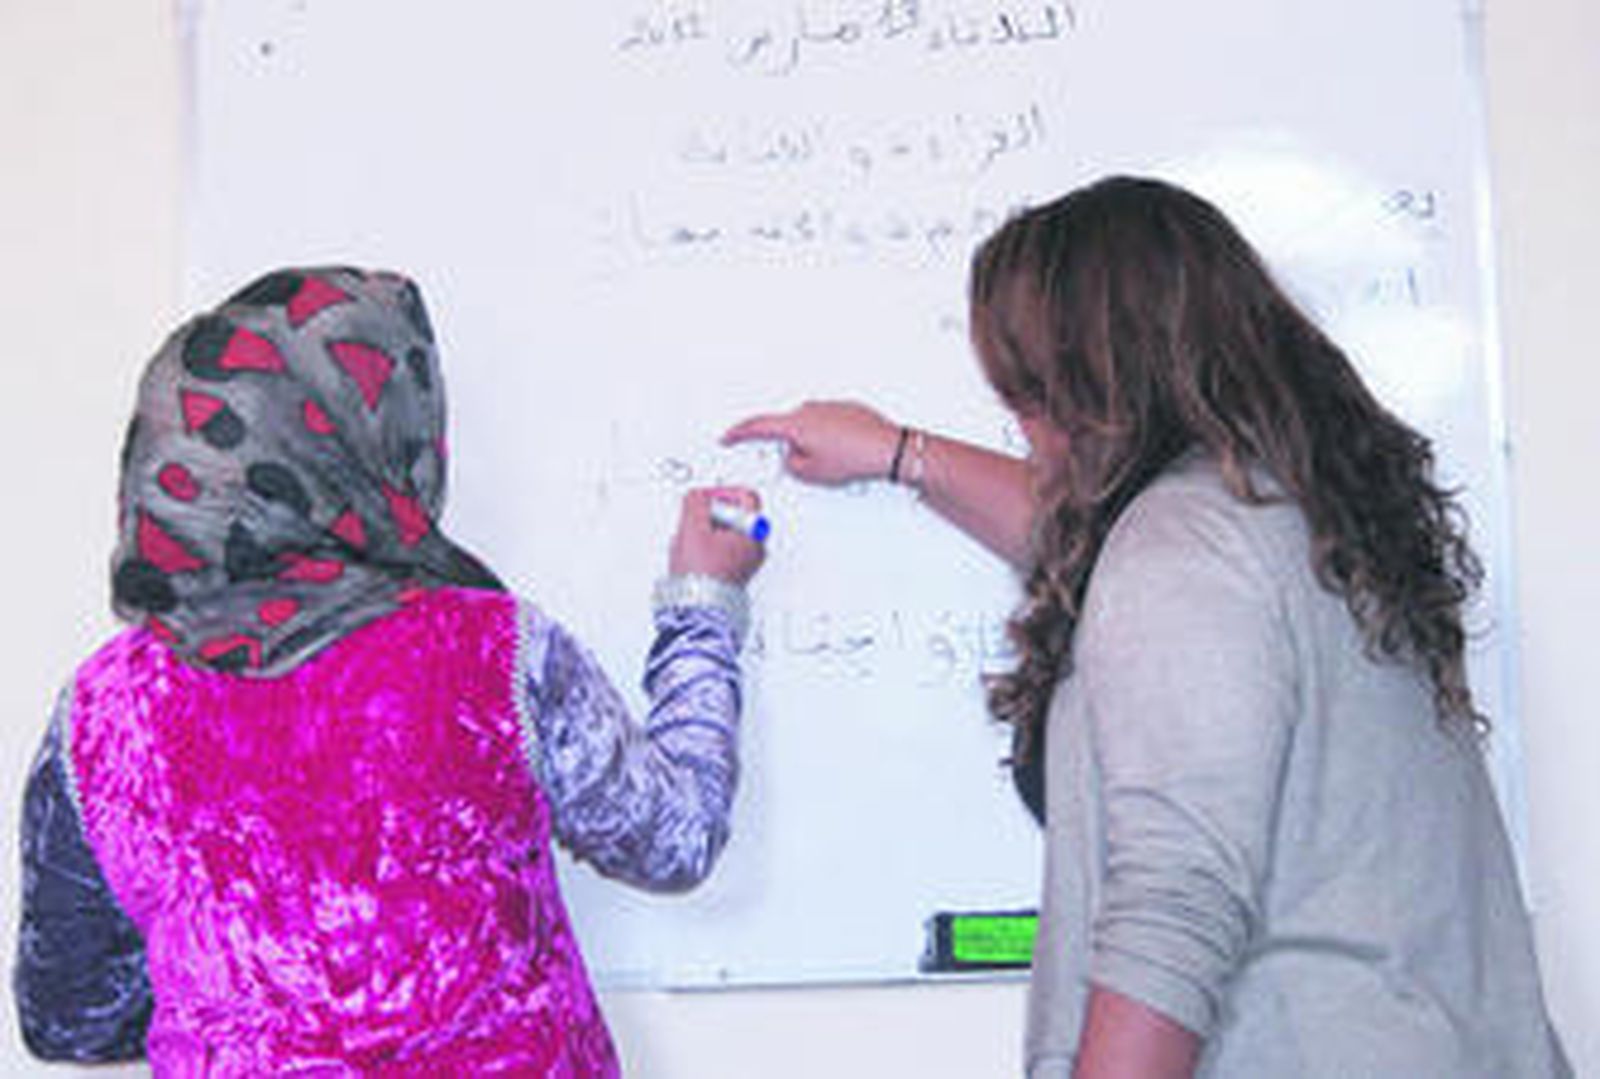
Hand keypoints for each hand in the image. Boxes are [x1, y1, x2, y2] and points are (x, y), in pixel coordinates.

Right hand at [669, 486, 766, 584]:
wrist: (699, 608)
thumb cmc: (702, 575)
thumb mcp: (692, 527)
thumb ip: (695, 502)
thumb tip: (697, 497)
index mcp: (754, 534)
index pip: (746, 497)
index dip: (722, 493)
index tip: (706, 500)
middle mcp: (755, 549)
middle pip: (735, 516)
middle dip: (710, 517)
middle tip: (696, 524)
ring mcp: (746, 563)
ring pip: (725, 534)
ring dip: (705, 534)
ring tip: (691, 545)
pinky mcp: (734, 574)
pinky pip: (722, 551)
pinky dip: (706, 549)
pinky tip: (693, 558)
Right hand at [723, 400, 899, 486]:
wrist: (887, 449)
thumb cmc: (854, 457)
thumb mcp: (812, 472)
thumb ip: (792, 464)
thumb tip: (794, 457)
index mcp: (796, 423)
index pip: (757, 426)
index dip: (738, 434)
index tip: (728, 436)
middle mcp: (810, 409)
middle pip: (787, 430)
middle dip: (793, 449)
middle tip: (811, 466)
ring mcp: (829, 406)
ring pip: (810, 429)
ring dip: (816, 445)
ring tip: (836, 462)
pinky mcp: (846, 409)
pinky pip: (829, 425)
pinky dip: (832, 439)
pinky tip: (846, 453)